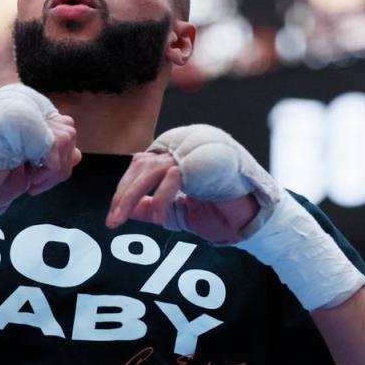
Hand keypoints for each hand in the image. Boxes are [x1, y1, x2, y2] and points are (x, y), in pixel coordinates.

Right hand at [0, 84, 80, 211]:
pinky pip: (59, 151)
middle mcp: (18, 98)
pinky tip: (31, 184)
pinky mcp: (25, 121)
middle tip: (33, 179)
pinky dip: (50, 175)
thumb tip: (79, 154)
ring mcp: (21, 106)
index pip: (57, 125)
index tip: (34, 171)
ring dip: (54, 172)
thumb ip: (48, 153)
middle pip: (67, 130)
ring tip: (31, 182)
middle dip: (58, 163)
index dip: (53, 154)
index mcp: (14, 103)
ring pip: (67, 139)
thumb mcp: (22, 161)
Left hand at [105, 150, 257, 243]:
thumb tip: (127, 208)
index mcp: (180, 150)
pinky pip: (173, 178)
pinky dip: (161, 199)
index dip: (125, 187)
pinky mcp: (205, 160)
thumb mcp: (178, 212)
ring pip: (152, 169)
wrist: (252, 221)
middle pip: (143, 164)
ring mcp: (196, 149)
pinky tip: (158, 220)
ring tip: (121, 220)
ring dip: (132, 196)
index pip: (142, 163)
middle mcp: (186, 144)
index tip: (115, 212)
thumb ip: (153, 206)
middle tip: (112, 220)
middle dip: (124, 194)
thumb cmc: (220, 213)